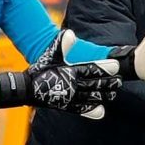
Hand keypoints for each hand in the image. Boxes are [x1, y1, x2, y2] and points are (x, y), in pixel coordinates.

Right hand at [0, 30, 120, 118]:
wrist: (24, 89)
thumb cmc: (38, 71)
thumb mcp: (49, 55)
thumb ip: (61, 45)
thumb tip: (70, 33)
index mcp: (69, 72)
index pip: (91, 69)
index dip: (105, 67)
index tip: (116, 66)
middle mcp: (71, 86)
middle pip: (95, 84)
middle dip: (108, 83)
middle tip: (120, 81)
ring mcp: (69, 98)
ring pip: (91, 97)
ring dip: (103, 95)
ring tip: (113, 94)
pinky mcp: (65, 106)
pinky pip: (80, 109)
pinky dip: (91, 110)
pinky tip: (100, 111)